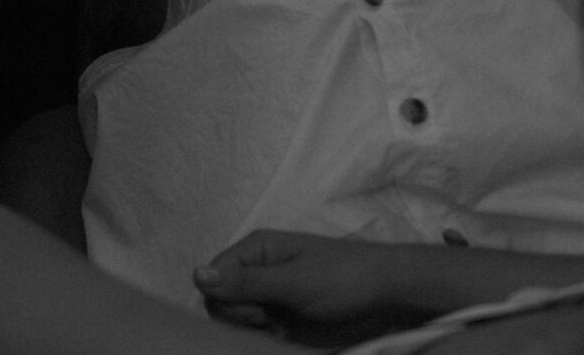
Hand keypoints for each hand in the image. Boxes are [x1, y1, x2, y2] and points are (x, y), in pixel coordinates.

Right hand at [194, 230, 443, 338]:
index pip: (212, 280)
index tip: (261, 311)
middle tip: (276, 318)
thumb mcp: (293, 283)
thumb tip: (195, 275)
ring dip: (256, 328)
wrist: (388, 292)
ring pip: (239, 317)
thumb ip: (245, 282)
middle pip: (222, 300)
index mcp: (255, 249)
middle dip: (244, 317)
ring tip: (286, 325)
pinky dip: (268, 334)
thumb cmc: (342, 280)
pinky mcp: (282, 309)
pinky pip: (258, 326)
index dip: (229, 302)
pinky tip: (288, 332)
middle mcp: (257, 266)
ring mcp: (270, 289)